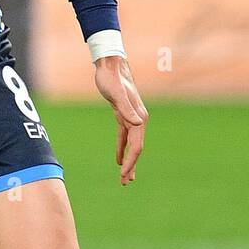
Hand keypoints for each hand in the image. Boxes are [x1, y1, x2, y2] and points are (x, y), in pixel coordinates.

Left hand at [94, 55, 147, 184]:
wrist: (110, 65)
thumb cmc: (111, 78)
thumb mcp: (116, 93)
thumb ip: (125, 108)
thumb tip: (137, 123)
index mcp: (139, 117)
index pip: (136, 146)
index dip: (131, 162)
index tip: (124, 175)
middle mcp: (138, 119)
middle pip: (136, 148)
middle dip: (131, 167)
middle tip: (124, 183)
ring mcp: (132, 118)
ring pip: (132, 145)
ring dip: (129, 161)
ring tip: (125, 178)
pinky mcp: (123, 115)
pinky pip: (124, 137)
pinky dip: (122, 149)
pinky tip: (119, 160)